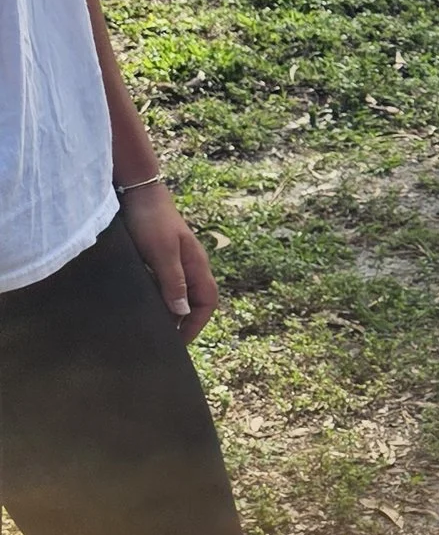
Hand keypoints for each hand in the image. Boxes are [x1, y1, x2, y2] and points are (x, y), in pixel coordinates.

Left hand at [120, 180, 219, 341]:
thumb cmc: (151, 220)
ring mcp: (175, 260)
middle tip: (164, 340)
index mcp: (196, 264)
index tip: (179, 342)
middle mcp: (189, 265)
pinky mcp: (158, 256)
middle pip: (195, 300)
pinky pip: (164, 283)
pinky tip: (141, 302)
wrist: (136, 191)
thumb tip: (182, 312)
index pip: (207, 302)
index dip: (196, 324)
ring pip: (179, 292)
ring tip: (151, 325)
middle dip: (184, 321)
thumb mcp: (162, 253)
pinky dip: (157, 297)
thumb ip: (173, 282)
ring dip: (169, 310)